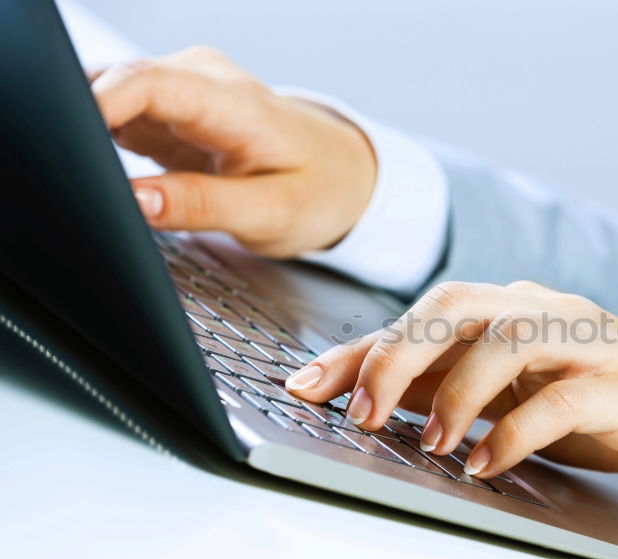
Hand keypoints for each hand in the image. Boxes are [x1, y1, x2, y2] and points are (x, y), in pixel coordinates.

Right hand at [90, 46, 375, 256]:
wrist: (341, 173)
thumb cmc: (317, 191)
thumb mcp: (270, 214)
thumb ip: (203, 206)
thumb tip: (137, 200)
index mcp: (233, 102)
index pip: (147, 83)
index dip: (97, 106)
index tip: (73, 142)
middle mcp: (202, 80)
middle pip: (117, 82)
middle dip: (85, 124)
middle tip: (85, 177)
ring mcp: (183, 89)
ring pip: (109, 94)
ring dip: (91, 133)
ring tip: (106, 179)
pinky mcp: (169, 107)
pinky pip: (118, 111)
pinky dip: (103, 138)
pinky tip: (115, 169)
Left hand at [285, 280, 617, 558]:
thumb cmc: (614, 413)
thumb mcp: (526, 396)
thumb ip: (464, 389)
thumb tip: (380, 401)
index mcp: (519, 310)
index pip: (425, 316)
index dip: (362, 348)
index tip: (307, 384)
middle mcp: (550, 313)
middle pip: (457, 308)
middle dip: (397, 356)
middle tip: (363, 413)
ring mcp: (592, 344)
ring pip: (507, 339)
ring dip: (458, 394)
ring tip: (435, 446)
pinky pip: (563, 399)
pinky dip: (517, 431)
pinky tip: (491, 464)